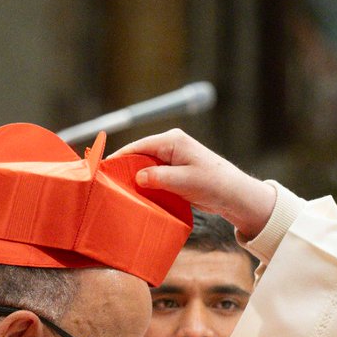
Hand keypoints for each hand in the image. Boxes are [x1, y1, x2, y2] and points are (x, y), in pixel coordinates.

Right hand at [110, 129, 276, 238]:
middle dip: (124, 169)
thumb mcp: (184, 181)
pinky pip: (154, 177)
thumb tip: (137, 177)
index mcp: (172, 140)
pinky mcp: (175, 172)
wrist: (235, 195)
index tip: (101, 170)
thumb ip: (159, 178)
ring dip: (135, 179)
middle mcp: (170, 145)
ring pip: (145, 167)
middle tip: (106, 185)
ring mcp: (172, 159)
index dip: (118, 158)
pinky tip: (136, 196)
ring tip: (118, 192)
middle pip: (138, 156)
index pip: (137, 146)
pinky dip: (146, 185)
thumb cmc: (214, 184)